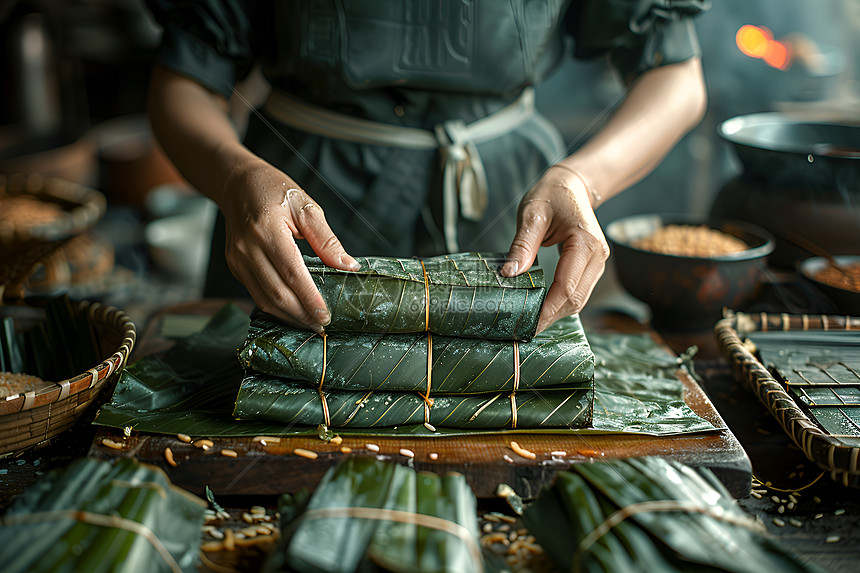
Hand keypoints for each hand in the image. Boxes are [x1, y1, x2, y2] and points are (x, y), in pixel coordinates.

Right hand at [218, 159, 359, 330]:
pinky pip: (255, 294)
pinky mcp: (235, 266)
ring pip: (263, 300)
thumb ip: (326, 239)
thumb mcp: (306, 207)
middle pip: (276, 293)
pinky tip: (293, 311)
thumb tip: (349, 266)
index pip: (292, 273)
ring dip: (288, 316)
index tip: (325, 316)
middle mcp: (247, 248)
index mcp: (267, 230)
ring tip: (310, 324)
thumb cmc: (276, 191)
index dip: (309, 298)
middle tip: (322, 325)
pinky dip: (275, 307)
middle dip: (301, 314)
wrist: (238, 184)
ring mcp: (237, 259)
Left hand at [501, 165, 608, 331]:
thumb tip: (509, 274)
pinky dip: (560, 303)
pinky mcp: (592, 266)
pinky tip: (541, 308)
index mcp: (586, 243)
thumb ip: (522, 245)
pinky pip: (577, 292)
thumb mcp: (532, 214)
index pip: (567, 287)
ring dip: (556, 313)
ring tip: (529, 322)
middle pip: (575, 299)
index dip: (548, 310)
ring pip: (579, 300)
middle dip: (550, 317)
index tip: (528, 325)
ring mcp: (598, 262)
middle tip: (523, 329)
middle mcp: (598, 256)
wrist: (572, 184)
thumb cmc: (552, 194)